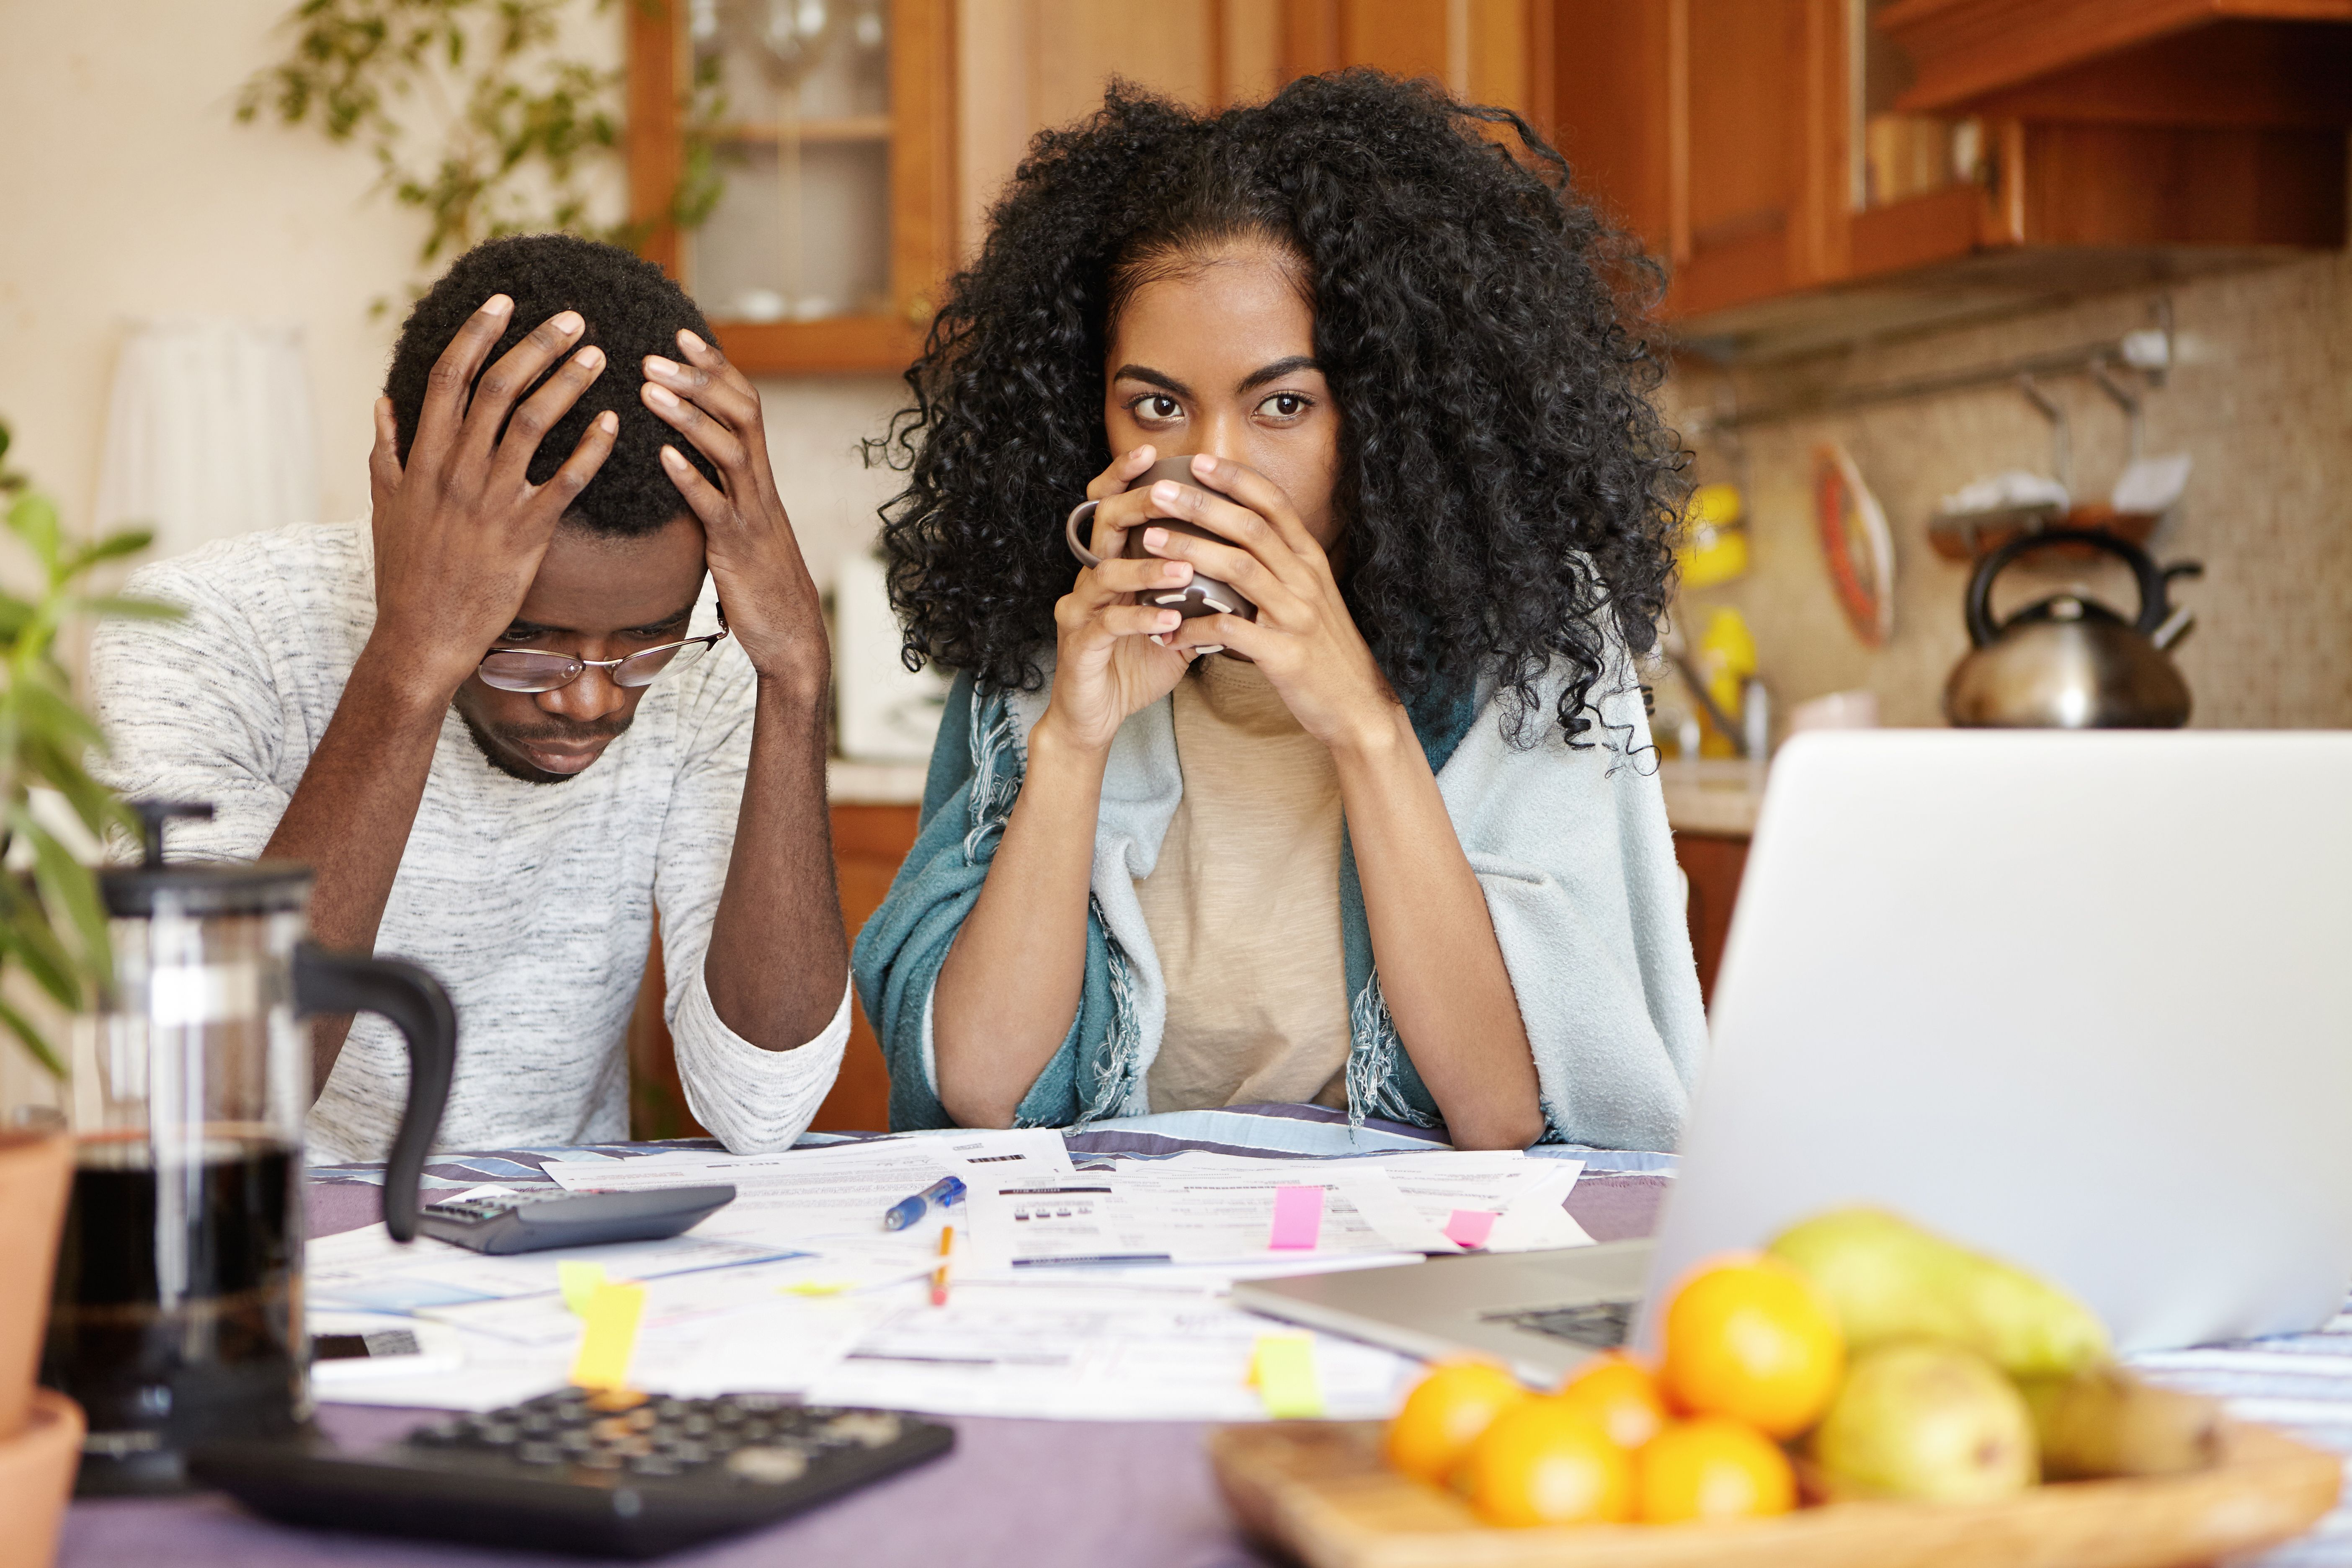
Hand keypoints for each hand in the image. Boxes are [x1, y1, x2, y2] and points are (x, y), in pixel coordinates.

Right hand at [365, 296, 616, 702]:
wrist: (421, 634)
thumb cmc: (405, 571)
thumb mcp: (384, 504)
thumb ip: (386, 449)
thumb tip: (384, 402)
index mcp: (423, 457)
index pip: (451, 377)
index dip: (478, 333)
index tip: (505, 302)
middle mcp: (457, 470)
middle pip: (498, 387)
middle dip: (536, 345)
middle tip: (573, 318)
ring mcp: (491, 500)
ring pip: (532, 423)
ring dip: (567, 383)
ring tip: (598, 355)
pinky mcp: (525, 534)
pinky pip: (565, 482)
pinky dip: (589, 449)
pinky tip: (612, 423)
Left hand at [641, 330, 826, 695]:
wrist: (791, 634)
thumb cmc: (758, 581)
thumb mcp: (738, 523)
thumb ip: (719, 488)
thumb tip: (683, 458)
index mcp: (757, 476)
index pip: (745, 404)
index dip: (715, 366)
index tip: (681, 334)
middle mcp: (759, 486)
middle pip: (741, 413)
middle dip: (699, 379)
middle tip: (652, 354)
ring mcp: (751, 515)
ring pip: (729, 450)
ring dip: (689, 416)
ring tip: (649, 390)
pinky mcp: (737, 548)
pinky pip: (714, 507)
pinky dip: (689, 478)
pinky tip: (660, 456)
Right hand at [1038, 444, 1205, 755]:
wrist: (1097, 716)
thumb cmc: (1135, 663)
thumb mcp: (1175, 621)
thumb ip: (1198, 592)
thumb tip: (1243, 567)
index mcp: (1113, 564)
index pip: (1114, 507)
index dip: (1127, 478)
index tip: (1156, 454)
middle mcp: (1091, 579)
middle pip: (1103, 525)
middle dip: (1137, 505)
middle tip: (1167, 493)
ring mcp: (1080, 610)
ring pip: (1106, 573)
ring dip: (1147, 568)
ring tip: (1184, 568)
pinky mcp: (1079, 645)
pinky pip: (1108, 624)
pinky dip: (1140, 619)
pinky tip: (1169, 620)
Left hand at [1144, 455, 1400, 753]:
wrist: (1356, 706)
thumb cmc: (1323, 651)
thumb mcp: (1310, 598)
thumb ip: (1280, 566)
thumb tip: (1240, 536)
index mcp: (1309, 561)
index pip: (1273, 504)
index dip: (1235, 478)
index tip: (1198, 460)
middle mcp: (1305, 580)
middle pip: (1250, 527)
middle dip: (1201, 504)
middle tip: (1158, 492)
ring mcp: (1296, 616)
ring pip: (1238, 569)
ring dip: (1190, 550)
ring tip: (1150, 540)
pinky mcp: (1283, 654)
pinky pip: (1230, 632)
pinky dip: (1194, 628)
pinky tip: (1166, 631)